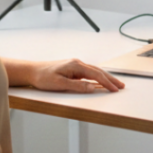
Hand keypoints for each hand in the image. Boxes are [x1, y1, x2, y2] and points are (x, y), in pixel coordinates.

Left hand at [6, 58, 124, 92]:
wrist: (31, 71)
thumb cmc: (42, 77)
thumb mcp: (59, 84)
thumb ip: (77, 86)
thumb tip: (92, 88)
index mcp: (75, 66)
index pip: (95, 74)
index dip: (107, 82)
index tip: (115, 89)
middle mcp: (77, 64)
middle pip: (98, 71)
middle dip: (110, 79)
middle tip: (121, 86)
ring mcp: (75, 66)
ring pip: (94, 71)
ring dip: (105, 78)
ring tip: (114, 84)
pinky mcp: (72, 69)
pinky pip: (89, 73)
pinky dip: (97, 77)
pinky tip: (100, 81)